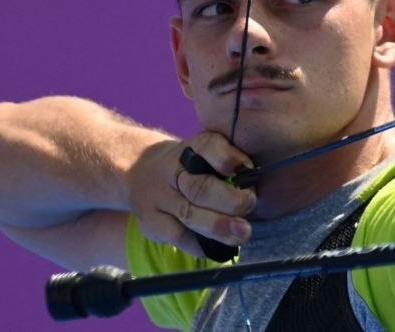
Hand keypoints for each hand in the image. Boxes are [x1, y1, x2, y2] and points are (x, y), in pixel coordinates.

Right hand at [127, 132, 256, 256]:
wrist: (140, 172)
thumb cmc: (190, 166)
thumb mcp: (207, 153)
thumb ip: (231, 162)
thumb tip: (254, 181)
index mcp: (192, 147)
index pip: (208, 146)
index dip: (229, 159)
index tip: (247, 170)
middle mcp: (171, 169)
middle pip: (199, 187)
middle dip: (230, 201)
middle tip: (249, 205)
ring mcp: (158, 197)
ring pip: (189, 214)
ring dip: (220, 226)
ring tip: (242, 233)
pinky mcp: (150, 221)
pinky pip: (178, 237)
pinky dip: (202, 245)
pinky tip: (219, 247)